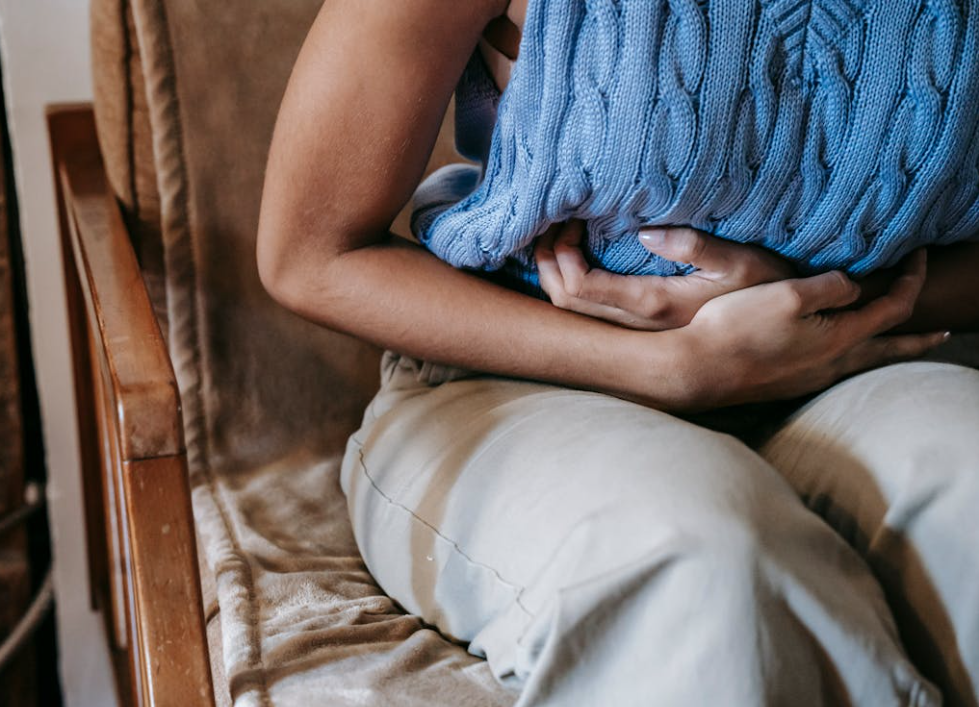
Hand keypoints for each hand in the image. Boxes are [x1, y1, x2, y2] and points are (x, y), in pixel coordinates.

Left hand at [535, 220, 795, 330]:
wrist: (782, 332)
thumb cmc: (767, 289)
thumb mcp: (743, 261)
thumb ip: (696, 247)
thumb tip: (645, 234)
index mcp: (654, 305)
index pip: (581, 288)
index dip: (561, 255)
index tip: (570, 219)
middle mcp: (637, 325)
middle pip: (564, 302)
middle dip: (547, 261)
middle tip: (553, 221)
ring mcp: (637, 330)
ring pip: (572, 311)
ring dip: (555, 273)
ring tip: (559, 236)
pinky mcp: (642, 327)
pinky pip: (589, 310)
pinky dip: (570, 283)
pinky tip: (576, 257)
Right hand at [675, 250, 948, 408]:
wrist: (696, 370)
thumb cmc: (737, 329)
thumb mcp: (788, 294)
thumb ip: (830, 286)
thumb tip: (852, 286)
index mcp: (839, 338)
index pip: (893, 307)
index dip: (911, 279)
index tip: (918, 256)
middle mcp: (832, 364)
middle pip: (889, 350)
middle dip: (918, 339)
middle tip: (943, 334)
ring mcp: (809, 378)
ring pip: (862, 363)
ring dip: (886, 350)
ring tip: (896, 345)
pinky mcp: (787, 384)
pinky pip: (835, 369)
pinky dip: (853, 357)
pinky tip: (838, 355)